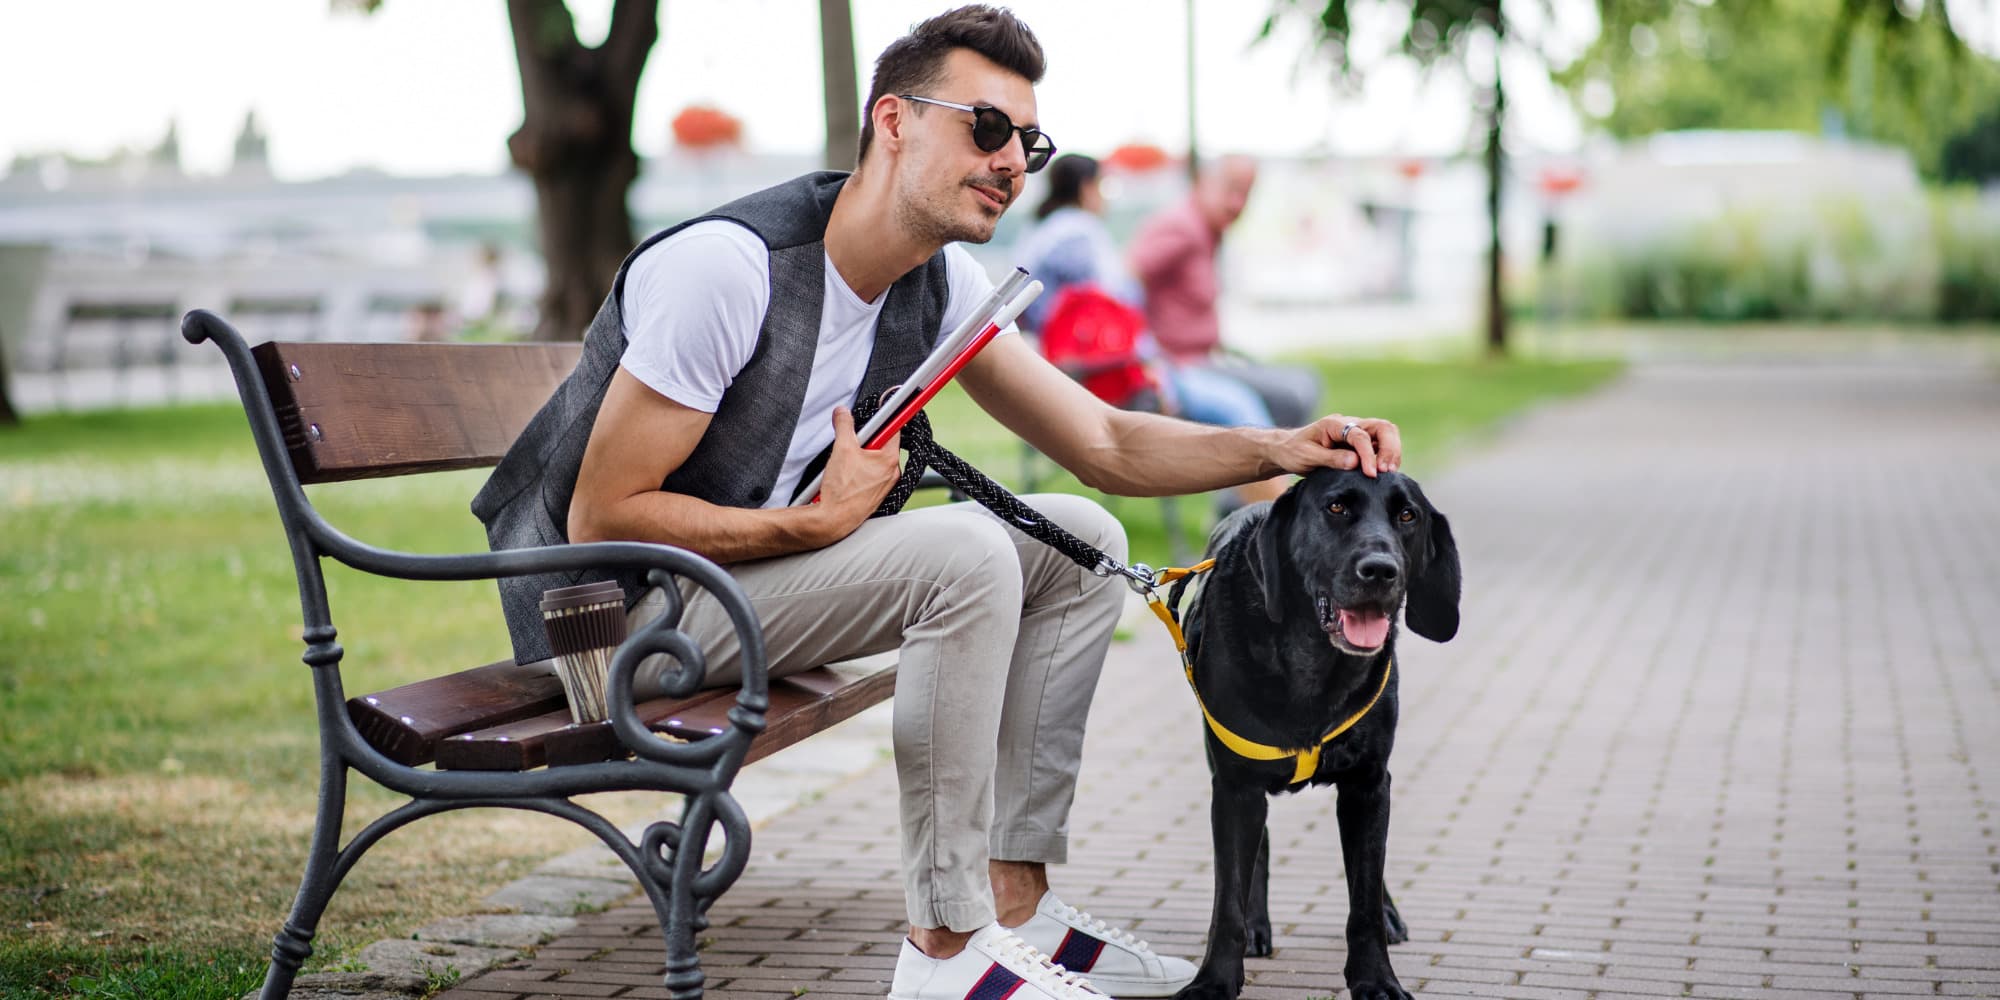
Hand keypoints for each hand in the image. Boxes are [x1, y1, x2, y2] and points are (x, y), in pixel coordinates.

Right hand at [814, 406, 902, 539]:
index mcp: (890, 459)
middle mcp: (892, 472)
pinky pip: (869, 474)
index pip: (894, 428)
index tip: (888, 404)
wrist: (833, 520)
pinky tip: (845, 476)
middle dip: (865, 439)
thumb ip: (844, 425)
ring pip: (874, 459)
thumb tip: (843, 412)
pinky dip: (858, 470)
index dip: (887, 416)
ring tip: (844, 464)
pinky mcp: (875, 494)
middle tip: (850, 443)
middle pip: (881, 443)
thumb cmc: (841, 490)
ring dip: (860, 456)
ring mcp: (885, 485)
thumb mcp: (841, 448)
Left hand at [1271, 415, 1401, 477]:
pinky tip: (1384, 472)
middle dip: (1389, 448)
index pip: (1360, 435)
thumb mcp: (1307, 456)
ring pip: (1386, 434)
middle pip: (1383, 427)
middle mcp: (1350, 424)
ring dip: (1392, 452)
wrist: (1287, 450)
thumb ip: (1331, 458)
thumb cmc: (1294, 452)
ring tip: (1388, 473)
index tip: (1371, 473)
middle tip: (1386, 471)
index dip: (1368, 454)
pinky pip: (1381, 445)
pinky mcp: (1360, 443)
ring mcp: (1357, 432)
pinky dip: (1387, 456)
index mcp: (1335, 424)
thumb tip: (1355, 462)